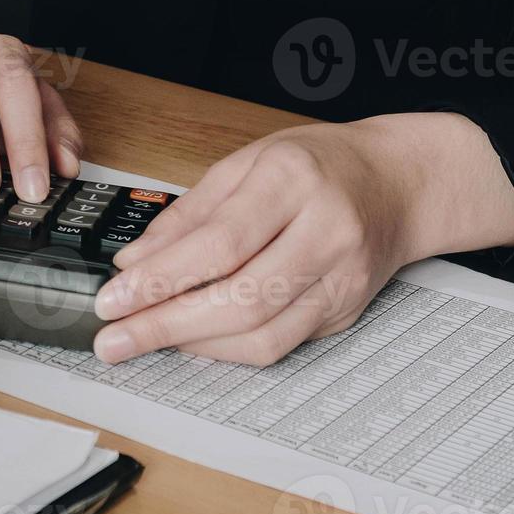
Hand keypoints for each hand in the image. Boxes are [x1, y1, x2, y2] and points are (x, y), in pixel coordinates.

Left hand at [91, 114, 513, 365]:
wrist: (401, 184)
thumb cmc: (318, 165)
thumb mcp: (244, 163)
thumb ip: (186, 216)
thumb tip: (133, 265)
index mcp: (293, 181)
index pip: (219, 244)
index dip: (160, 280)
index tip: (112, 298)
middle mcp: (326, 232)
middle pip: (240, 299)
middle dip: (165, 326)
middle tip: (113, 339)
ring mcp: (342, 279)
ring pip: (261, 335)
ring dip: (191, 345)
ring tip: (141, 340)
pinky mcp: (344, 313)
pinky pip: (278, 345)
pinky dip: (226, 350)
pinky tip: (190, 341)